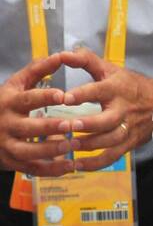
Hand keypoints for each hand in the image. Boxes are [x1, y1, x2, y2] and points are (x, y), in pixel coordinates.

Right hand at [0, 54, 81, 176]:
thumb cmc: (6, 103)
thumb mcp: (16, 84)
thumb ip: (37, 70)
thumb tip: (61, 55)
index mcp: (8, 102)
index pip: (27, 99)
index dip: (44, 97)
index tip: (63, 95)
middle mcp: (6, 124)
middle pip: (29, 127)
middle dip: (51, 127)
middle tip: (73, 125)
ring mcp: (8, 145)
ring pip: (30, 151)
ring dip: (52, 150)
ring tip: (73, 145)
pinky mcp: (13, 162)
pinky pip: (33, 168)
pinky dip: (52, 170)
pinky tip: (70, 166)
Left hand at [57, 48, 152, 170]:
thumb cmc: (130, 84)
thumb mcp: (111, 68)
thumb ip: (85, 60)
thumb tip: (62, 54)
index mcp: (117, 89)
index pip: (99, 90)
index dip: (83, 94)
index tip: (65, 98)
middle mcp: (124, 109)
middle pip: (108, 120)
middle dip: (88, 124)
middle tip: (66, 126)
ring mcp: (128, 128)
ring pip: (111, 140)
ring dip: (90, 144)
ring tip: (69, 145)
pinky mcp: (130, 143)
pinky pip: (113, 156)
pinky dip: (96, 163)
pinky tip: (78, 165)